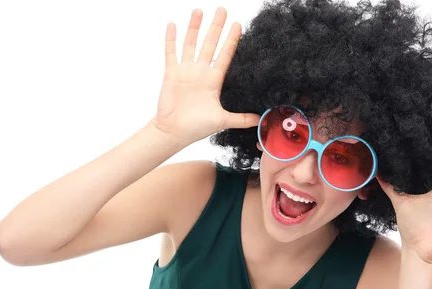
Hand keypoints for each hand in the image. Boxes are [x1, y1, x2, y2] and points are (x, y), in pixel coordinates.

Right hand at [151, 8, 260, 146]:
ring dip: (195, 28)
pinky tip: (173, 25)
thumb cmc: (196, 128)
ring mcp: (186, 72)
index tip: (238, 25)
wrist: (174, 132)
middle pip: (210, 44)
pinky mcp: (171, 74)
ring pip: (191, 44)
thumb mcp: (223, 121)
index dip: (232, 40)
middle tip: (222, 10)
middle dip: (216, 27)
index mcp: (214, 81)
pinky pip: (171, 53)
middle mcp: (201, 73)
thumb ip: (241, 119)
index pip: (225, 55)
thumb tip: (260, 120)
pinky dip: (171, 39)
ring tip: (200, 11)